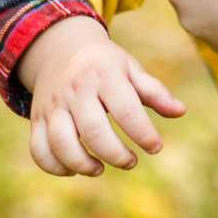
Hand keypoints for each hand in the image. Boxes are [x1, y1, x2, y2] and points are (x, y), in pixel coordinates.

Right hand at [16, 15, 186, 175]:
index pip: (126, 110)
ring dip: (82, 164)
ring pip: (61, 142)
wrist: (59, 47)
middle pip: (93, 131)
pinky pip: (38, 149)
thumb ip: (154, 91)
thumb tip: (181, 112)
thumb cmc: (104, 64)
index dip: (144, 134)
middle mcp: (76, 90)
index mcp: (104, 76)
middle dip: (116, 154)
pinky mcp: (36, 118)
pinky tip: (74, 169)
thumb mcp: (130, 69)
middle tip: (131, 162)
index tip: (156, 147)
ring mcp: (53, 105)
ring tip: (100, 169)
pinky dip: (54, 166)